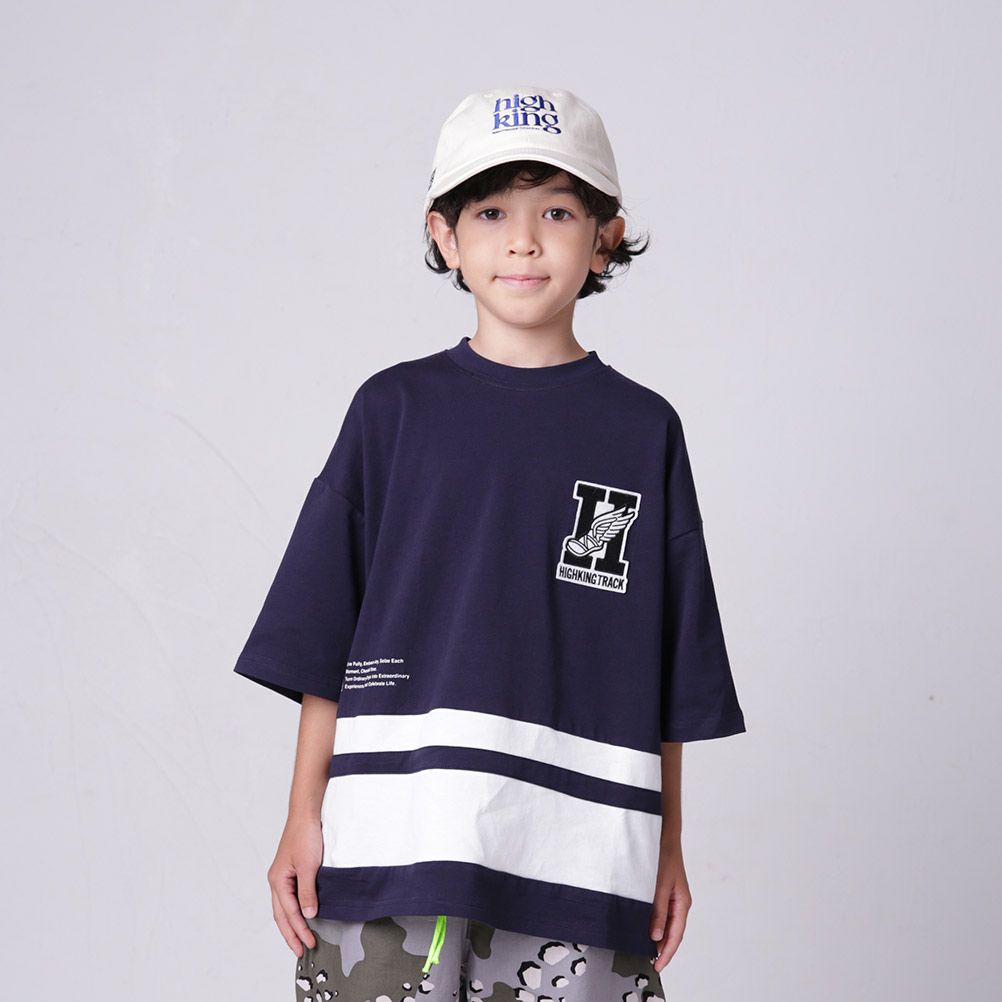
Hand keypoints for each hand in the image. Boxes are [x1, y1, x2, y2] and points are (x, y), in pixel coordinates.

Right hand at [268, 814, 323, 955]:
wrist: (307, 813)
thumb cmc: (305, 834)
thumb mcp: (308, 866)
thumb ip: (307, 892)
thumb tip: (308, 915)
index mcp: (277, 880)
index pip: (288, 913)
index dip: (298, 930)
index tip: (308, 944)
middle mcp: (277, 880)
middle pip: (282, 915)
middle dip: (291, 934)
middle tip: (301, 951)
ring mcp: (284, 876)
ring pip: (285, 907)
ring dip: (293, 924)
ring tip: (301, 939)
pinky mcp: (293, 870)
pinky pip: (292, 896)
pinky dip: (296, 910)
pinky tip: (303, 915)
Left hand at [648, 838, 691, 973]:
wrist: (662, 832)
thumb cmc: (662, 854)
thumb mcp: (658, 885)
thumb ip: (657, 910)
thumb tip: (656, 936)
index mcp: (682, 902)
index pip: (675, 935)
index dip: (666, 953)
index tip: (657, 966)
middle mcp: (678, 902)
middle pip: (672, 932)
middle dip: (662, 948)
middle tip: (649, 963)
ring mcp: (671, 896)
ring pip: (665, 923)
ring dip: (656, 936)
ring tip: (644, 950)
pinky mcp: (662, 890)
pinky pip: (659, 912)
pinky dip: (653, 923)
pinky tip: (643, 927)